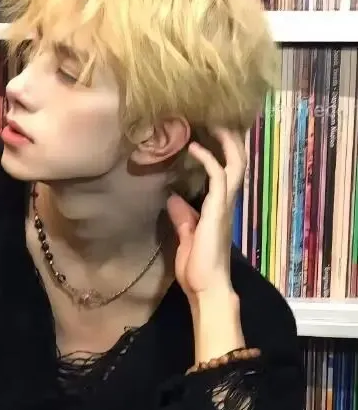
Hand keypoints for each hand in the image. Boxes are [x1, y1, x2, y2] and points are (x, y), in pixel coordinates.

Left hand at [166, 127, 245, 301]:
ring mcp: (224, 206)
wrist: (206, 289)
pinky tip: (194, 148)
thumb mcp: (185, 239)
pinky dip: (208, 158)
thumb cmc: (197, 270)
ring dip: (224, 142)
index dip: (219, 153)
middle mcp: (225, 204)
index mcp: (218, 210)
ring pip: (234, 164)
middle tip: (215, 120)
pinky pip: (218, 176)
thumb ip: (182, 219)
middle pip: (236, 163)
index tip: (203, 136)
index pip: (224, 174)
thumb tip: (173, 198)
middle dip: (228, 141)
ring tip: (211, 123)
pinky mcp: (218, 210)